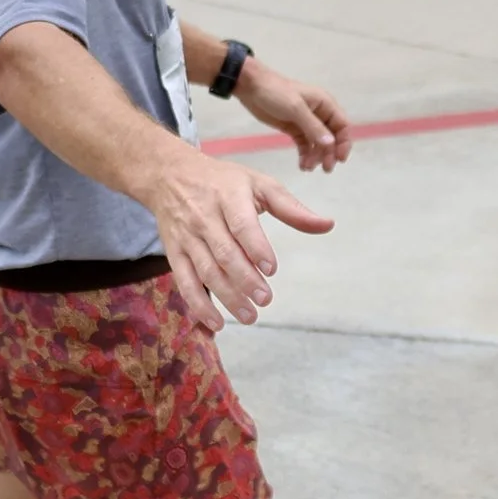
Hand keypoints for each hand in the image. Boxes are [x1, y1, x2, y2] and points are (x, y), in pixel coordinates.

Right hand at [144, 147, 333, 330]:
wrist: (169, 175)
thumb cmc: (223, 182)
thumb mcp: (259, 184)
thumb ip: (292, 208)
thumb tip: (328, 225)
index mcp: (228, 197)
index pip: (241, 224)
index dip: (256, 247)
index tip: (271, 269)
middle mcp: (204, 217)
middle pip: (224, 252)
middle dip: (244, 279)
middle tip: (265, 300)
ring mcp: (187, 236)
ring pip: (205, 270)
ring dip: (226, 297)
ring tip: (249, 316)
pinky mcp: (174, 252)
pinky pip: (184, 281)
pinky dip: (198, 305)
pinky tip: (216, 323)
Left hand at [235, 61, 352, 172]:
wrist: (250, 87)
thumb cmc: (276, 92)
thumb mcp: (296, 109)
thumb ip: (314, 127)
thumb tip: (331, 144)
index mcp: (325, 104)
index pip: (342, 126)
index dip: (344, 143)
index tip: (340, 159)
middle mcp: (319, 114)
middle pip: (332, 137)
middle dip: (329, 153)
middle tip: (326, 169)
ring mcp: (306, 122)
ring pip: (318, 143)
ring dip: (316, 156)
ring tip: (307, 168)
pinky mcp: (294, 129)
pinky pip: (305, 144)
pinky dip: (305, 155)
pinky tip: (302, 165)